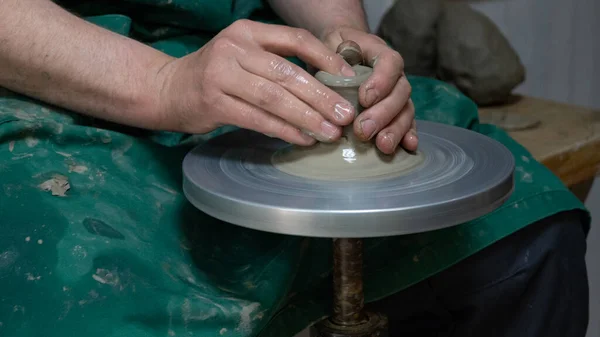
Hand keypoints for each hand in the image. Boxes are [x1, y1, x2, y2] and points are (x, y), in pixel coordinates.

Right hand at [155, 20, 359, 145]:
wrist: (168, 89)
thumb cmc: (215, 74)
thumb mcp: (243, 55)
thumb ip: (276, 62)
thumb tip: (326, 86)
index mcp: (248, 32)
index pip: (295, 39)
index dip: (326, 59)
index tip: (349, 79)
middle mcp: (234, 49)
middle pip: (288, 73)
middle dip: (322, 97)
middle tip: (346, 115)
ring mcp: (221, 75)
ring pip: (274, 98)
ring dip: (307, 118)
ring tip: (330, 132)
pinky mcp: (213, 103)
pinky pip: (258, 120)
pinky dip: (284, 131)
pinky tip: (304, 139)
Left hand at [320, 26, 417, 153]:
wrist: (336, 52)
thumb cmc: (331, 50)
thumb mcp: (326, 45)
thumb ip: (331, 58)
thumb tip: (339, 78)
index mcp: (378, 51)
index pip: (390, 62)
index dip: (382, 81)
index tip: (364, 99)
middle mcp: (393, 73)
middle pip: (400, 91)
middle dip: (384, 114)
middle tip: (364, 131)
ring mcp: (396, 93)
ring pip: (406, 110)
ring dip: (396, 129)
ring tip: (383, 146)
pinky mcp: (396, 111)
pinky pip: (407, 122)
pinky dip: (408, 135)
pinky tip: (408, 147)